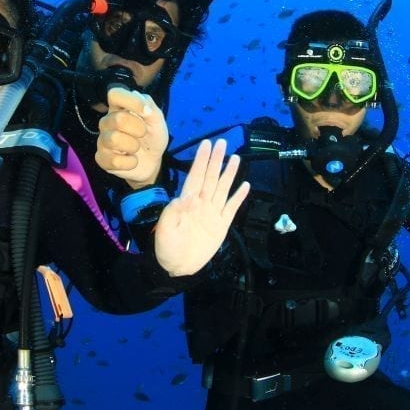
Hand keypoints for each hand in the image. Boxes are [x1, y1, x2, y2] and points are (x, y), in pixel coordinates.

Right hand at [96, 86, 168, 188]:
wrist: (152, 162)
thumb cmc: (152, 137)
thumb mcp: (158, 121)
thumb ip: (150, 106)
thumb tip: (136, 95)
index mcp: (119, 108)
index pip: (114, 94)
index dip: (131, 101)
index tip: (147, 112)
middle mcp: (107, 121)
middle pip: (118, 118)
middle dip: (138, 129)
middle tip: (143, 134)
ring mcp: (102, 140)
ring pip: (114, 139)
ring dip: (133, 146)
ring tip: (136, 148)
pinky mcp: (101, 158)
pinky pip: (114, 160)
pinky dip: (130, 162)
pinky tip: (131, 160)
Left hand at [153, 139, 250, 276]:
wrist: (178, 266)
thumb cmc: (167, 246)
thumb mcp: (164, 228)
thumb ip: (172, 212)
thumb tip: (184, 198)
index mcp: (187, 201)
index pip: (196, 176)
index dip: (201, 160)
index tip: (206, 144)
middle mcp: (202, 203)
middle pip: (211, 178)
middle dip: (216, 160)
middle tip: (222, 143)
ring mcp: (213, 213)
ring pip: (223, 189)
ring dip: (229, 174)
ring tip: (236, 158)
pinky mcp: (221, 225)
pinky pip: (232, 208)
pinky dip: (239, 197)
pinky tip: (245, 186)